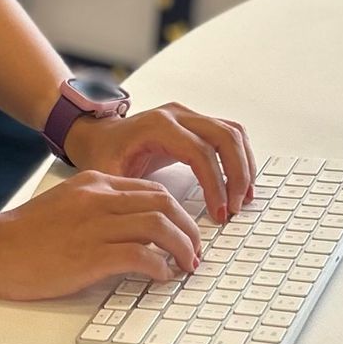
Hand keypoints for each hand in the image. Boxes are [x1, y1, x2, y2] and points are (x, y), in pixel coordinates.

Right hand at [0, 171, 202, 303]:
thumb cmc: (24, 236)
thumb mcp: (65, 205)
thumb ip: (98, 210)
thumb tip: (131, 231)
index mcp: (94, 184)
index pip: (151, 189)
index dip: (176, 211)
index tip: (184, 230)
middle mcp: (99, 199)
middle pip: (164, 203)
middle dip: (189, 228)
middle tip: (196, 249)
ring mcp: (96, 226)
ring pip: (160, 226)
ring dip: (183, 248)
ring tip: (188, 265)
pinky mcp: (92, 256)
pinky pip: (142, 256)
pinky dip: (160, 267)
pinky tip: (162, 276)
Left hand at [63, 101, 256, 222]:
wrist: (98, 136)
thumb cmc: (102, 154)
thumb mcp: (108, 177)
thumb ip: (132, 197)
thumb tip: (156, 227)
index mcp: (157, 126)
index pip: (200, 152)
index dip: (215, 184)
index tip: (218, 212)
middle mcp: (177, 116)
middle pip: (225, 137)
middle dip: (236, 175)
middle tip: (235, 207)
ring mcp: (189, 117)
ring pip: (233, 133)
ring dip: (244, 166)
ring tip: (243, 198)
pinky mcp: (197, 124)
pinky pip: (229, 135)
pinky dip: (240, 158)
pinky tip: (239, 184)